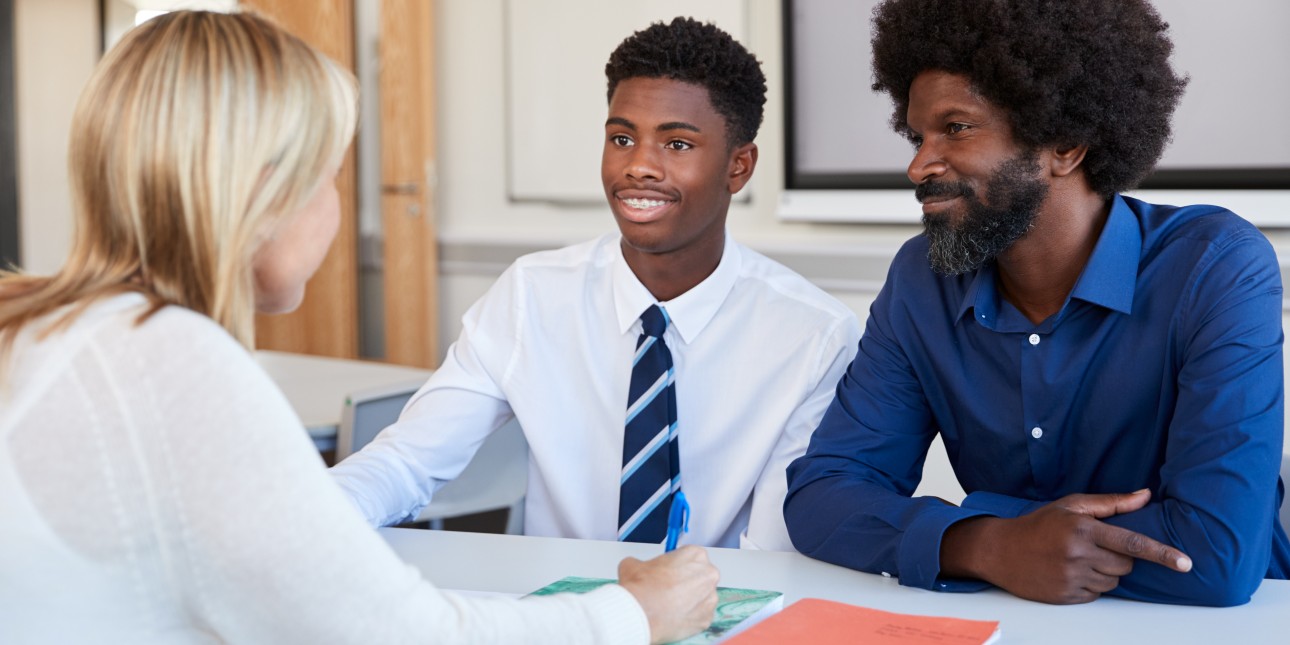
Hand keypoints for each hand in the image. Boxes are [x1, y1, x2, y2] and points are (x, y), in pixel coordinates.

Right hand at [617, 545, 718, 643]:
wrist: (641, 613)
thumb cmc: (642, 588)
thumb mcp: (634, 564)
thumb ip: (644, 564)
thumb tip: (640, 569)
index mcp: (695, 555)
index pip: (690, 556)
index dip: (677, 564)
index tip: (670, 571)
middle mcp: (708, 574)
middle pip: (700, 576)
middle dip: (687, 581)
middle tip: (669, 588)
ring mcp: (710, 598)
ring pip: (702, 597)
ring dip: (690, 600)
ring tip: (670, 604)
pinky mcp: (707, 618)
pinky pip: (701, 615)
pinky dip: (690, 616)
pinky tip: (674, 616)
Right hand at [941, 489, 1191, 603]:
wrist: (1000, 551)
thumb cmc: (1039, 524)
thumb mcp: (1071, 505)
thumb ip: (1111, 503)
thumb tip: (1145, 495)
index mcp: (1083, 528)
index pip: (1132, 542)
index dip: (1162, 553)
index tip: (1185, 563)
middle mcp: (1079, 554)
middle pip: (1126, 565)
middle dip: (1120, 557)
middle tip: (1096, 546)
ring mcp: (1072, 578)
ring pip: (1113, 582)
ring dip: (1106, 572)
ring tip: (1080, 558)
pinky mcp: (1067, 596)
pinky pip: (1097, 594)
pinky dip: (1092, 584)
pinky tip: (1071, 572)